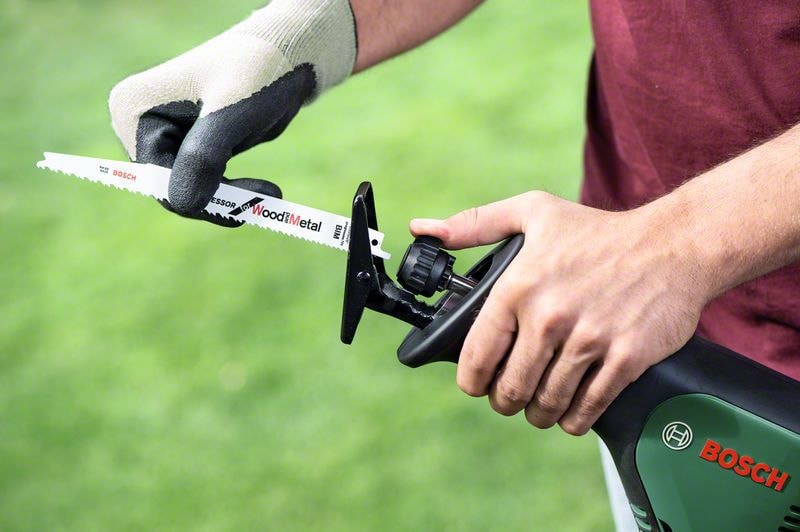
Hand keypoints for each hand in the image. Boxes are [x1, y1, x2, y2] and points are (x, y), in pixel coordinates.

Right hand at [108, 0, 356, 225]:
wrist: (284, 57)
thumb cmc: (255, 73)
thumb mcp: (230, 114)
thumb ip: (203, 157)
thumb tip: (183, 203)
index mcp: (132, 110)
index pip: (157, 177)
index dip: (200, 197)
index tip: (249, 202)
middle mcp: (139, 125)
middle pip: (172, 189)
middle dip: (218, 201)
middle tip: (267, 204)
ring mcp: (163, 137)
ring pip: (190, 192)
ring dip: (231, 200)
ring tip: (273, 196)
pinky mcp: (188, 147)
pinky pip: (205, 185)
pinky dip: (234, 193)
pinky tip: (266, 191)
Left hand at [410, 191, 710, 434]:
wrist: (673, 246)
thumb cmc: (599, 231)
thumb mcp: (532, 213)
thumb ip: (473, 225)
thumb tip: (423, 230)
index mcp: (520, 287)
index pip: (477, 355)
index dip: (471, 380)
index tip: (475, 384)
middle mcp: (550, 316)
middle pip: (510, 388)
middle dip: (504, 400)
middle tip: (509, 397)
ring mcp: (589, 340)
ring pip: (547, 403)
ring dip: (539, 413)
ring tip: (539, 406)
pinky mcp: (625, 359)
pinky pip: (588, 409)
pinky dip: (575, 420)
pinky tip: (571, 414)